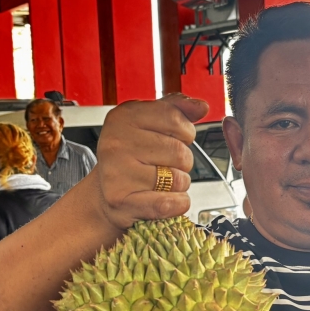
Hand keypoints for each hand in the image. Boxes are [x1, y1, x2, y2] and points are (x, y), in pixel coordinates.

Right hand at [94, 95, 208, 228]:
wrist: (107, 194)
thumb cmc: (133, 157)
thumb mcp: (151, 124)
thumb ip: (177, 110)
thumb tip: (201, 106)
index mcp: (123, 117)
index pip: (175, 118)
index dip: (184, 132)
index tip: (173, 138)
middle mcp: (116, 142)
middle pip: (180, 152)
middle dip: (182, 161)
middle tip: (163, 164)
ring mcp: (117, 172)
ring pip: (178, 179)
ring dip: (178, 184)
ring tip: (159, 182)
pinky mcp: (122, 201)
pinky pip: (171, 203)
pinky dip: (176, 204)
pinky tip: (163, 199)